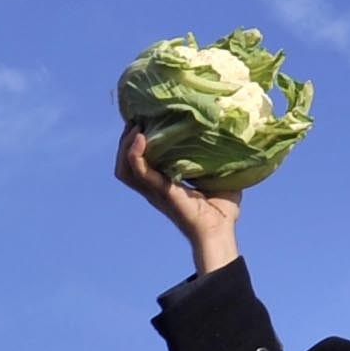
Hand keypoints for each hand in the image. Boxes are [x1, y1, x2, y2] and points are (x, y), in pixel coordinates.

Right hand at [114, 126, 240, 275]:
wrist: (221, 231)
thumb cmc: (222, 209)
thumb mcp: (216, 174)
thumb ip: (214, 156)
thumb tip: (225, 131)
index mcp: (162, 183)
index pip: (137, 162)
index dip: (135, 142)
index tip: (145, 119)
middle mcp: (153, 188)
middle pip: (124, 164)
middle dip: (125, 141)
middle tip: (138, 120)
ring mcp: (154, 191)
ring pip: (124, 169)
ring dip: (125, 146)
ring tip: (136, 127)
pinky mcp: (160, 192)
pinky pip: (139, 172)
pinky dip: (135, 155)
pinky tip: (141, 138)